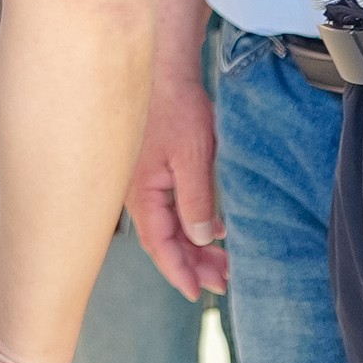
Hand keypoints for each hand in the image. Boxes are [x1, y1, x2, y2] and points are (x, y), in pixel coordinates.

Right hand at [130, 59, 225, 301]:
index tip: (198, 292)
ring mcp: (145, 183)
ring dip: (194, 247)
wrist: (165, 70)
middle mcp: (140, 194)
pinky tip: (215, 231)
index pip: (159, 245)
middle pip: (165, 241)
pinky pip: (171, 209)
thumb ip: (196, 201)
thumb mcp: (192, 158)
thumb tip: (200, 238)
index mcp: (143, 195)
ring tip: (223, 263)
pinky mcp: (155, 171)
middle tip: (223, 281)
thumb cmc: (175, 108)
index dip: (179, 272)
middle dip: (193, 264)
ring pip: (169, 226)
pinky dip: (192, 224)